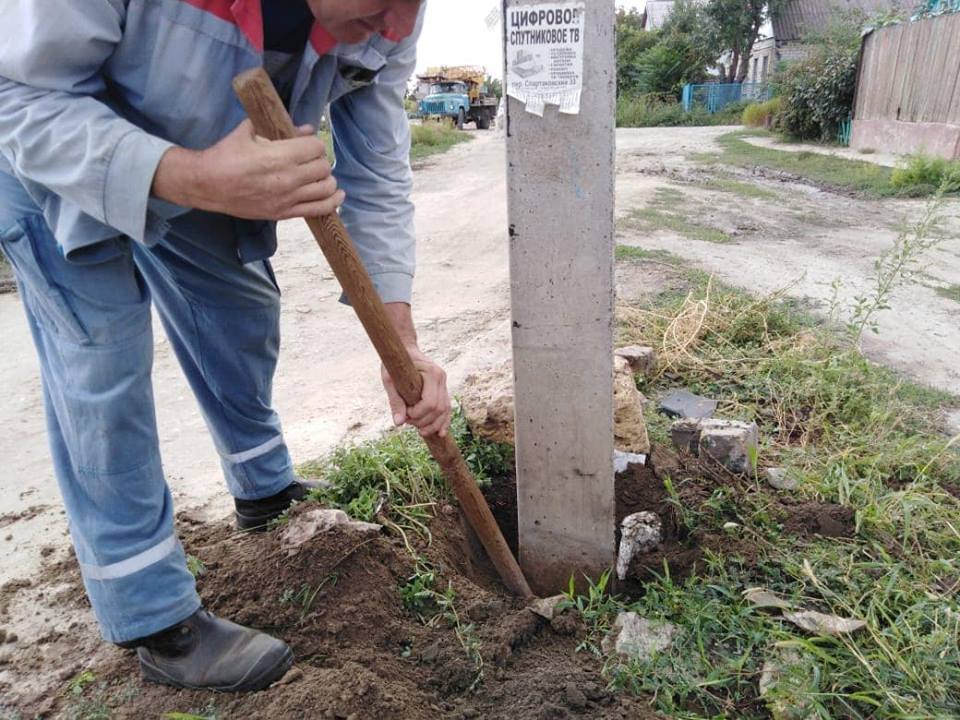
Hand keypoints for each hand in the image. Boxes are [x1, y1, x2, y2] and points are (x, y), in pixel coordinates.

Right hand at [152, 120, 344, 219]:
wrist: (207, 184)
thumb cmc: (226, 154)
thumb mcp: (249, 131)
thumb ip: (280, 130)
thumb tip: (306, 129)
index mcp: (279, 155)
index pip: (316, 147)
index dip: (314, 143)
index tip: (308, 144)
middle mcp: (287, 178)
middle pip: (323, 167)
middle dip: (320, 161)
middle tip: (312, 160)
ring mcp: (287, 198)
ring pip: (325, 189)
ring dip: (328, 180)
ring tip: (322, 176)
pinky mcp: (283, 213)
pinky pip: (318, 209)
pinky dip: (331, 202)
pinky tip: (336, 194)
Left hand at [381, 346, 451, 437]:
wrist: (404, 350)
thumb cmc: (395, 362)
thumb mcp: (390, 380)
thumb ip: (395, 401)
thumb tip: (399, 423)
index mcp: (432, 373)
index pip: (430, 402)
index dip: (418, 414)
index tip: (405, 414)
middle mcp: (442, 378)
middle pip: (439, 409)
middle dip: (424, 421)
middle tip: (409, 422)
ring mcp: (444, 384)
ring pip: (445, 410)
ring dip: (434, 424)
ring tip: (421, 432)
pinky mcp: (443, 389)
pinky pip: (446, 408)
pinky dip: (443, 421)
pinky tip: (440, 433)